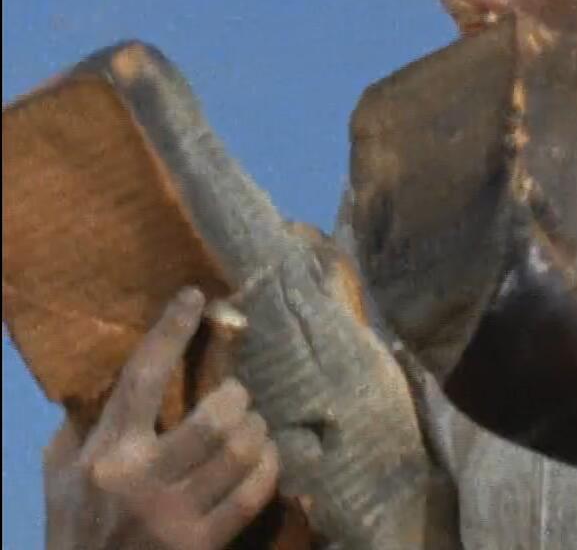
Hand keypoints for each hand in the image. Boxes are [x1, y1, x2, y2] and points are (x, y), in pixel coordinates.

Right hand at [43, 288, 279, 549]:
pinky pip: (254, 492)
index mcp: (107, 454)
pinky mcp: (203, 544)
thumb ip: (85, 423)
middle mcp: (141, 480)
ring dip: (257, 429)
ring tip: (251, 425)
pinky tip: (262, 459)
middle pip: (216, 416)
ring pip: (242, 450)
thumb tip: (112, 368)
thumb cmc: (75, 524)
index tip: (194, 297)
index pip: (143, 377)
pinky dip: (268, 468)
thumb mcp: (63, 471)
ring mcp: (175, 515)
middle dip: (237, 396)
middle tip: (236, 394)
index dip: (171, 331)